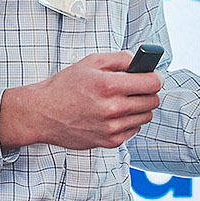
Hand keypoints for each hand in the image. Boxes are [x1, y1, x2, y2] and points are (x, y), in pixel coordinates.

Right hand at [0, 52, 161, 149]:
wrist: (44, 113)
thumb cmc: (65, 86)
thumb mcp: (91, 62)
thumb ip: (120, 58)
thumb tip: (140, 62)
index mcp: (109, 85)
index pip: (152, 83)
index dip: (155, 76)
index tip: (152, 74)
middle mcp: (113, 109)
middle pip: (152, 101)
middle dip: (148, 90)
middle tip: (138, 85)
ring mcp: (112, 128)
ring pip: (145, 116)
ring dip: (140, 106)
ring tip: (125, 98)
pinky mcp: (109, 142)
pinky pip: (134, 129)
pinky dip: (129, 120)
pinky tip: (115, 112)